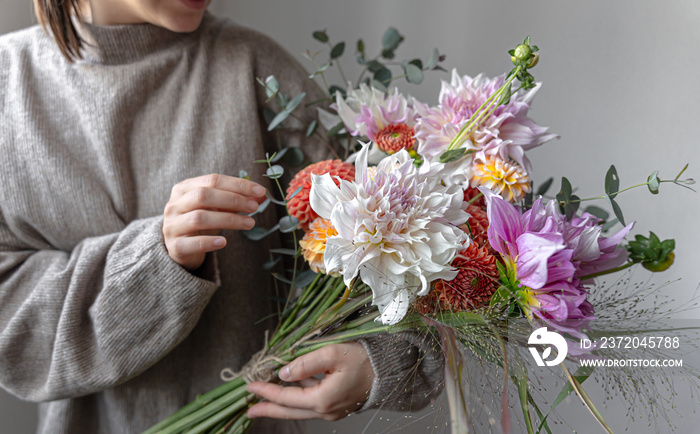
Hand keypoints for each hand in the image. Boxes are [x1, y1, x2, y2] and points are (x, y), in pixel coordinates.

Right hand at [163, 174, 265, 269]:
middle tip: (254, 207)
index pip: (213, 180)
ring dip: (228, 220)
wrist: (180, 247)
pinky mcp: (175, 246)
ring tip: (250, 223)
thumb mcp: (217, 207)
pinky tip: (224, 242)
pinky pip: (192, 243)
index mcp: (184, 188)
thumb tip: (262, 195)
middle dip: (233, 200)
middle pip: (203, 196)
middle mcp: (175, 205)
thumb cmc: (200, 222)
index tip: (259, 191)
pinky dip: (209, 242)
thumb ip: (237, 199)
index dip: (238, 184)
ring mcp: (172, 225)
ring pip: (199, 218)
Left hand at [246, 342, 374, 420]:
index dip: (266, 392)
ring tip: (265, 400)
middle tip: (250, 409)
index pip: (286, 397)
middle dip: (268, 409)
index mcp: (322, 399)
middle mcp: (326, 410)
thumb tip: (283, 373)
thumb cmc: (365, 359)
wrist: (391, 370)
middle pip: (290, 411)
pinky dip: (297, 399)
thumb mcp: (333, 354)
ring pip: (300, 410)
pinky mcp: (339, 405)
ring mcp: (333, 410)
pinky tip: (291, 391)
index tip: (250, 386)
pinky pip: (312, 404)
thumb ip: (305, 363)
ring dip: (282, 404)